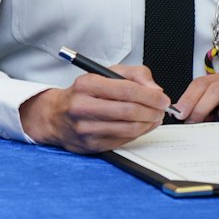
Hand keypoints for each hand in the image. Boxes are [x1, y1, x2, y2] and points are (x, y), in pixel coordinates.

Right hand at [20, 64, 172, 153]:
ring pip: (129, 128)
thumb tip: (155, 91)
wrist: (55, 116)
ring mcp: (86, 129)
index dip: (150, 96)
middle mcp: (83, 107)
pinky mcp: (91, 145)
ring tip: (155, 117)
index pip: (126, 90)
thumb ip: (134, 75)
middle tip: (162, 109)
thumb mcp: (105, 73)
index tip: (163, 98)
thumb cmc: (84, 93)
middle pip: (129, 111)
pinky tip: (143, 126)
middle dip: (152, 110)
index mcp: (86, 84)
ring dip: (149, 124)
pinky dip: (139, 133)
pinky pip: (124, 140)